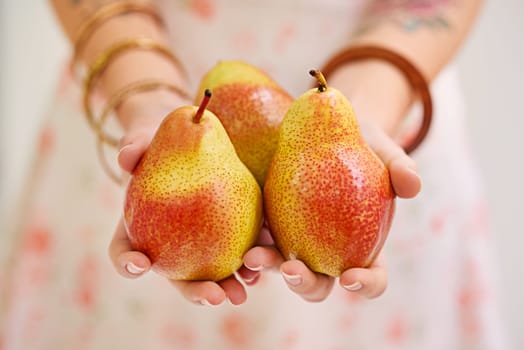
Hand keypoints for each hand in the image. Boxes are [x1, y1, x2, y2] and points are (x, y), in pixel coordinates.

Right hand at [109, 108, 248, 306]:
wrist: (187, 141)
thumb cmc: (160, 145)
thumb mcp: (144, 140)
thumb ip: (134, 147)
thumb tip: (127, 159)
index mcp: (138, 232)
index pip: (126, 253)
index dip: (129, 263)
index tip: (140, 264)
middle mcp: (168, 247)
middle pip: (178, 278)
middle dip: (196, 292)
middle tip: (214, 296)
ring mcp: (197, 244)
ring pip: (211, 273)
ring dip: (228, 286)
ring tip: (243, 292)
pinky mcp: (226, 233)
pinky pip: (238, 250)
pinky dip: (250, 260)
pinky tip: (264, 263)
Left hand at [238, 119, 420, 301]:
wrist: (327, 128)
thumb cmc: (362, 144)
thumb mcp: (383, 148)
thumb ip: (400, 166)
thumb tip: (413, 186)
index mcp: (363, 247)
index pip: (371, 277)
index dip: (364, 285)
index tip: (350, 277)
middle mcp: (329, 252)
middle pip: (319, 283)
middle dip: (306, 285)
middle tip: (293, 270)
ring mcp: (298, 240)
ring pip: (282, 266)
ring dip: (267, 268)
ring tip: (253, 256)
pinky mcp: (272, 223)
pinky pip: (260, 240)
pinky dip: (252, 245)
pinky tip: (240, 241)